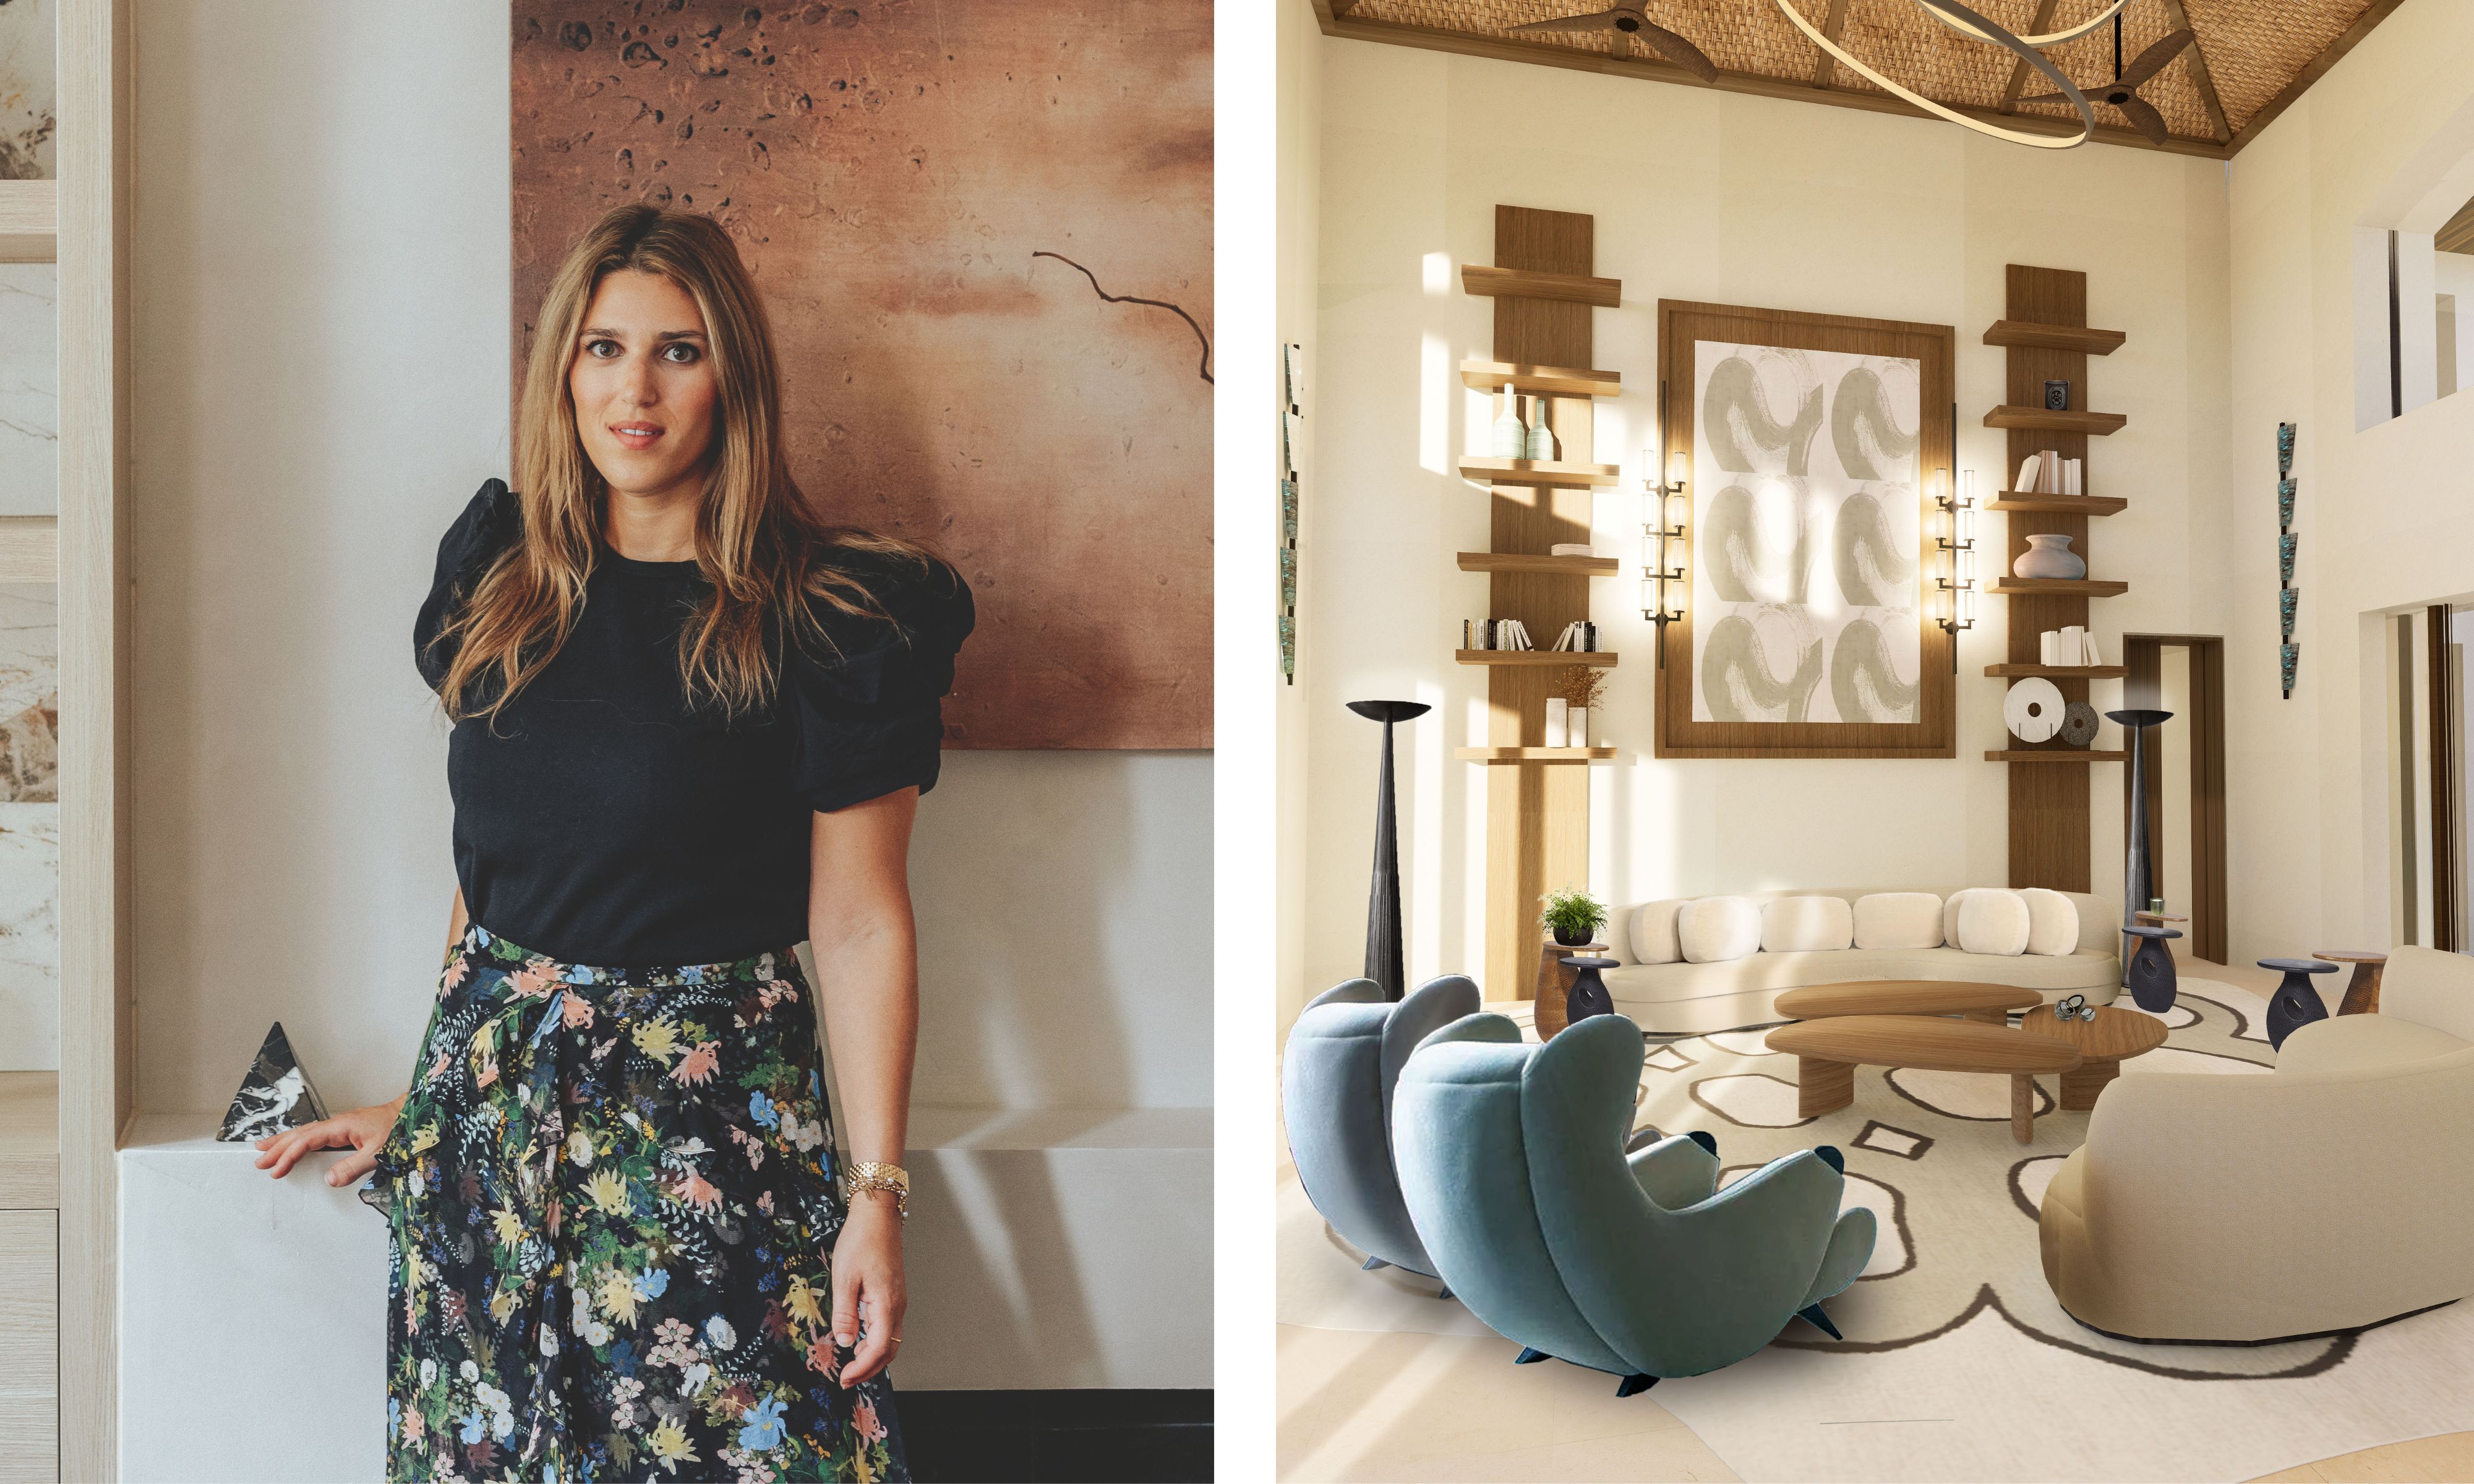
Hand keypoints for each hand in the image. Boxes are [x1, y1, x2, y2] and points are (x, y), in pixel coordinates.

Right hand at [253, 1095, 405, 1187]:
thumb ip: (354, 1167)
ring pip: (306, 1133)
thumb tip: (329, 1180)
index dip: (288, 1156)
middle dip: (278, 1147)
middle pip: (300, 1135)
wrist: (413, 1114)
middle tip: (258, 1160)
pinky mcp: (345, 1130)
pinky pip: (315, 1135)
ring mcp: (340, 1126)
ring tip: (265, 1149)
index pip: (307, 1142)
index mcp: (341, 1126)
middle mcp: (337, 1124)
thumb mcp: (379, 1152)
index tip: (275, 1170)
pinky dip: (300, 1141)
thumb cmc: (400, 1129)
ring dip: (285, 1141)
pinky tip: (296, 1146)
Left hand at [829, 1195, 906, 1384]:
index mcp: (886, 1304)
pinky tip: (858, 1339)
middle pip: (889, 1350)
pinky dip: (875, 1341)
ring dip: (872, 1356)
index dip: (862, 1368)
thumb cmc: (861, 1242)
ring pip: (890, 1339)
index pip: (878, 1349)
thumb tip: (845, 1342)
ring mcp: (898, 1300)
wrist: (877, 1216)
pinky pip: (888, 1326)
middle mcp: (897, 1306)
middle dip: (869, 1369)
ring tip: (850, 1364)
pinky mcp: (893, 1294)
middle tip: (847, 1379)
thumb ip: (845, 1313)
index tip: (844, 1378)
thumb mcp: (844, 1278)